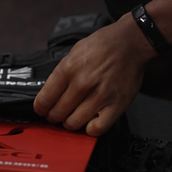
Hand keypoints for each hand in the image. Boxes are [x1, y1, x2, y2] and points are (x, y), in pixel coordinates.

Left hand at [34, 15, 156, 136]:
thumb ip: (61, 74)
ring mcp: (100, 96)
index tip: (42, 110)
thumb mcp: (73, 53)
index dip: (40, 108)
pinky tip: (89, 121)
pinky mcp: (116, 105)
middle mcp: (82, 84)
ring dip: (70, 123)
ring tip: (72, 117)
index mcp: (68, 69)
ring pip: (74, 124)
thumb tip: (50, 94)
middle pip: (57, 114)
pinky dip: (90, 129)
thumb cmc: (102, 46)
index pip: (44, 100)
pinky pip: (97, 129)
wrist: (131, 42)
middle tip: (57, 114)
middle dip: (54, 116)